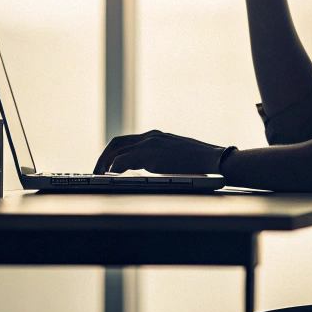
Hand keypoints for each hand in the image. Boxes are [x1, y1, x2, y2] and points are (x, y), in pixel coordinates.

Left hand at [94, 130, 228, 174]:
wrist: (214, 159)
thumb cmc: (199, 161)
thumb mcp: (176, 155)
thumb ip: (163, 157)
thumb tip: (155, 167)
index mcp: (156, 136)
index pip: (127, 140)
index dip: (113, 152)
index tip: (106, 164)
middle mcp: (151, 136)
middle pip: (118, 142)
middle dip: (103, 156)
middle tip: (97, 172)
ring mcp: (152, 143)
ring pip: (119, 149)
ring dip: (105, 162)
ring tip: (99, 175)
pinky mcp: (153, 155)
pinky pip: (126, 159)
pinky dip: (115, 166)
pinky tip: (111, 174)